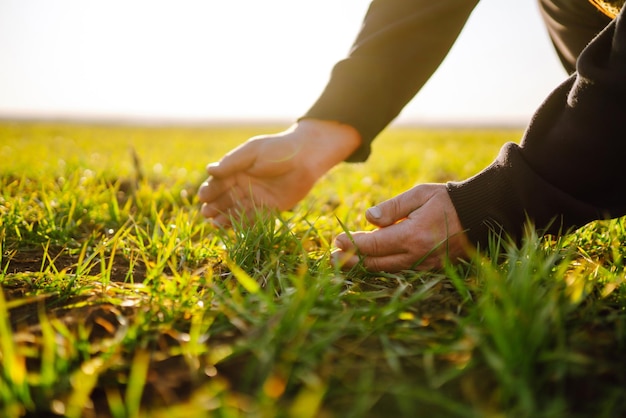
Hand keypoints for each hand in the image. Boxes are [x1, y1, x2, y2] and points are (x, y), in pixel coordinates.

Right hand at [197, 119, 360, 225]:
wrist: (307, 157)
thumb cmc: (279, 149)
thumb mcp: (253, 152)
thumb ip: (232, 162)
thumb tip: (209, 170)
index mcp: (237, 169)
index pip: (218, 182)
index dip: (209, 190)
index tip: (202, 197)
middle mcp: (244, 184)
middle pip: (225, 198)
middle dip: (214, 206)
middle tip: (206, 214)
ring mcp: (256, 197)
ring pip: (237, 210)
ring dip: (225, 218)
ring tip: (215, 224)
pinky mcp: (270, 208)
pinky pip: (254, 218)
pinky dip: (243, 224)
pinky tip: (233, 229)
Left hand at [333, 184, 471, 271]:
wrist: (480, 214)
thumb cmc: (447, 199)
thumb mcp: (419, 195)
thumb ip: (392, 207)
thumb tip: (368, 218)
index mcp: (412, 236)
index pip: (373, 244)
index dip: (353, 243)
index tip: (337, 240)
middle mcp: (417, 255)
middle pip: (376, 263)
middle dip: (352, 261)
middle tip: (333, 258)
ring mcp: (425, 265)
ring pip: (387, 270)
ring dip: (365, 267)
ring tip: (345, 264)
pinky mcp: (431, 268)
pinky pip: (401, 271)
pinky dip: (384, 268)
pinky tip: (372, 264)